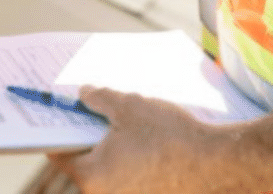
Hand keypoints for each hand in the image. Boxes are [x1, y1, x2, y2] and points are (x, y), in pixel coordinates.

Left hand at [51, 88, 245, 193]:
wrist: (215, 163)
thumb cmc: (167, 135)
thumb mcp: (127, 105)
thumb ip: (98, 98)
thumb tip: (83, 95)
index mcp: (92, 177)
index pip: (61, 153)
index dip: (58, 129)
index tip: (57, 113)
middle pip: (86, 161)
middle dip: (88, 134)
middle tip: (91, 108)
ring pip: (109, 169)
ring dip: (111, 146)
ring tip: (122, 119)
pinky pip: (129, 176)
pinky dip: (130, 158)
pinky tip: (142, 138)